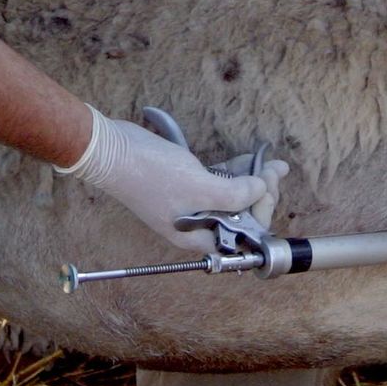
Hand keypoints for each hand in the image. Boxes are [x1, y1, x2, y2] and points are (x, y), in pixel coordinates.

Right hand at [60, 106, 278, 253]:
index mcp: (196, 235)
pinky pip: (217, 181)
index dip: (260, 212)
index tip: (270, 186)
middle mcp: (195, 223)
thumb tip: (261, 191)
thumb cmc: (151, 174)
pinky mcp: (185, 181)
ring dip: (254, 181)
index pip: (240, 235)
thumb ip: (234, 195)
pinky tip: (250, 159)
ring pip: (231, 197)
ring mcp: (189, 202)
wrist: (111, 149)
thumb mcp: (199, 187)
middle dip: (262, 195)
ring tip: (273, 164)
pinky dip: (235, 171)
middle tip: (275, 171)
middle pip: (239, 216)